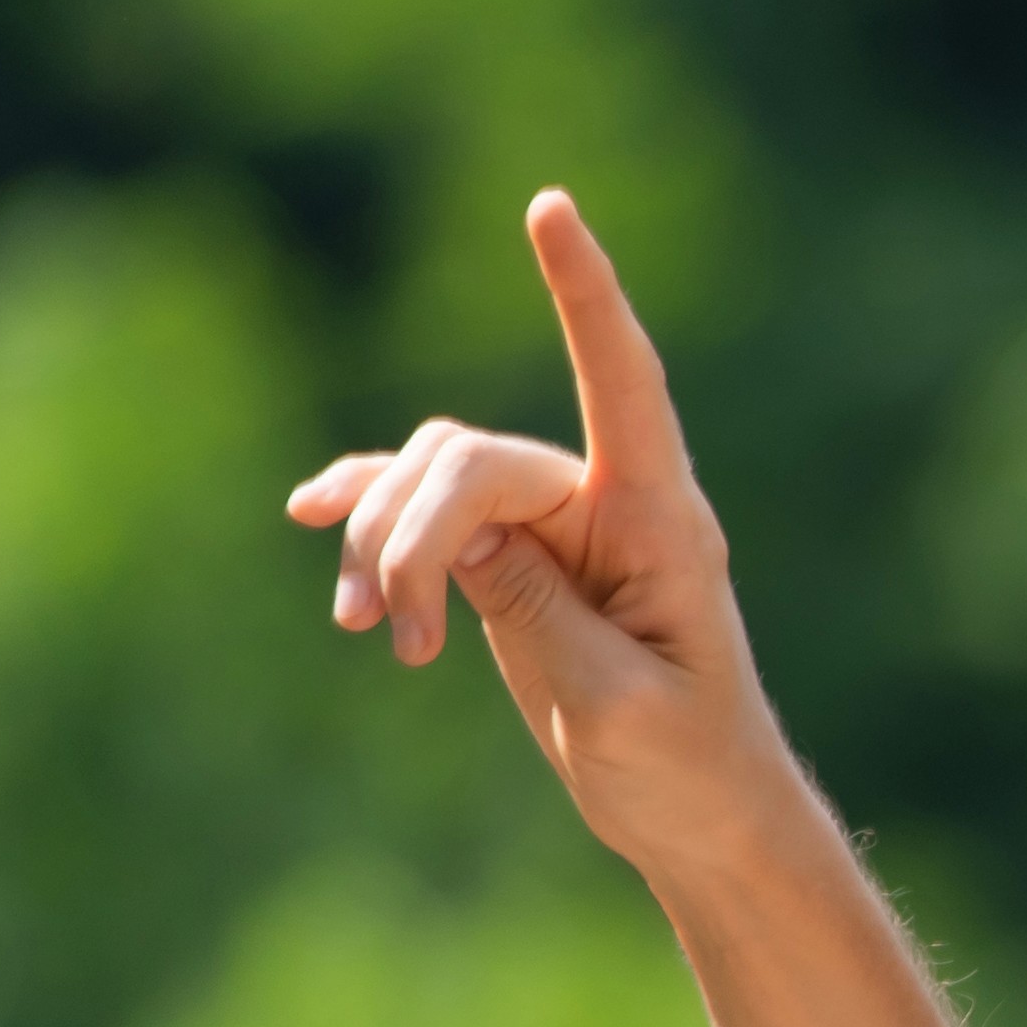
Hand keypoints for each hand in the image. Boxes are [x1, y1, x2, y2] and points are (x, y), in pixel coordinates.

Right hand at [283, 192, 793, 874]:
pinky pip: (424, 512)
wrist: (701, 819)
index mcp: (663, 522)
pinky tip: (326, 550)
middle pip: (473, 461)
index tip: (550, 207)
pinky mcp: (513, 560)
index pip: (623, 381)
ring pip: (435, 479)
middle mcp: (612, 503)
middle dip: (411, 535)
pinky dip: (373, 532)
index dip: (585, 293)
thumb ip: (532, 607)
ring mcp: (557, 525)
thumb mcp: (612, 703)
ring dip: (385, 546)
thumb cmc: (687, 767)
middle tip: (397, 639)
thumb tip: (457, 531)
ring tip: (372, 636)